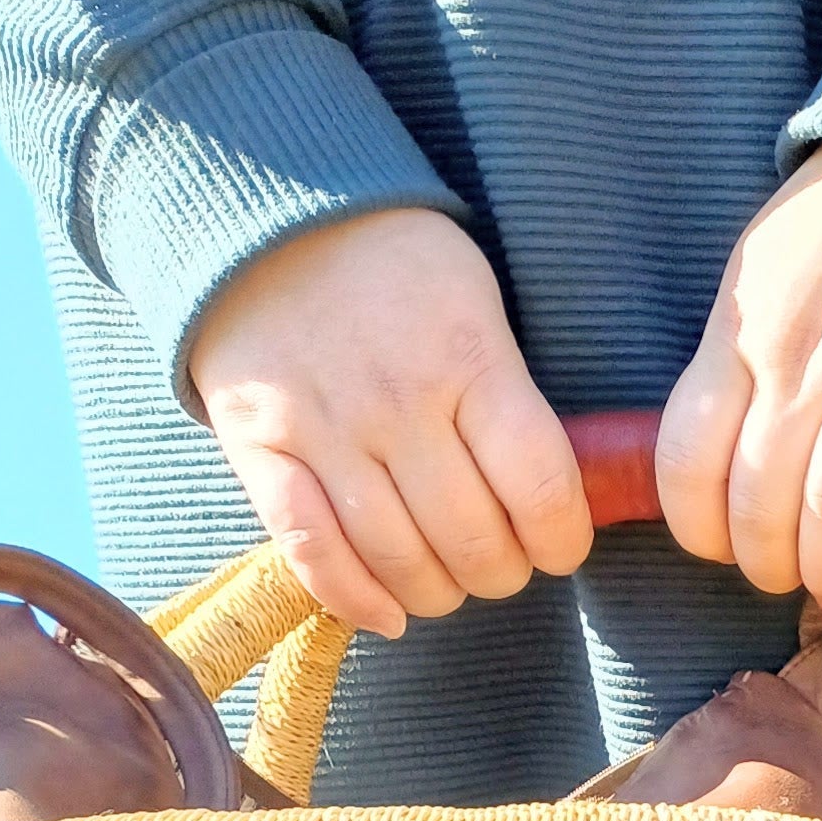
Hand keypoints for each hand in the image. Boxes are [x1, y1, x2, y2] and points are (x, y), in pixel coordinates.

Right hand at [187, 210, 590, 637]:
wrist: (264, 207)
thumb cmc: (396, 263)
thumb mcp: (477, 300)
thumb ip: (509, 394)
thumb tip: (553, 495)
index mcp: (468, 359)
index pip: (539, 490)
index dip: (561, 542)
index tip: (559, 547)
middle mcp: (398, 401)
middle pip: (473, 541)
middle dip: (502, 573)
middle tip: (500, 562)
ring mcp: (324, 428)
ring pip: (399, 559)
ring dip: (437, 592)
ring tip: (448, 581)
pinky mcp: (260, 448)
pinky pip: (311, 551)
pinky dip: (355, 599)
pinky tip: (388, 613)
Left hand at [657, 142, 821, 607]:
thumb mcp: (756, 281)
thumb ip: (732, 366)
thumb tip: (712, 471)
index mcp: (744, 331)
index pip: (691, 457)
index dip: (698, 528)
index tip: (719, 548)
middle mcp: (805, 355)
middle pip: (761, 495)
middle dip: (764, 561)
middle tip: (782, 575)